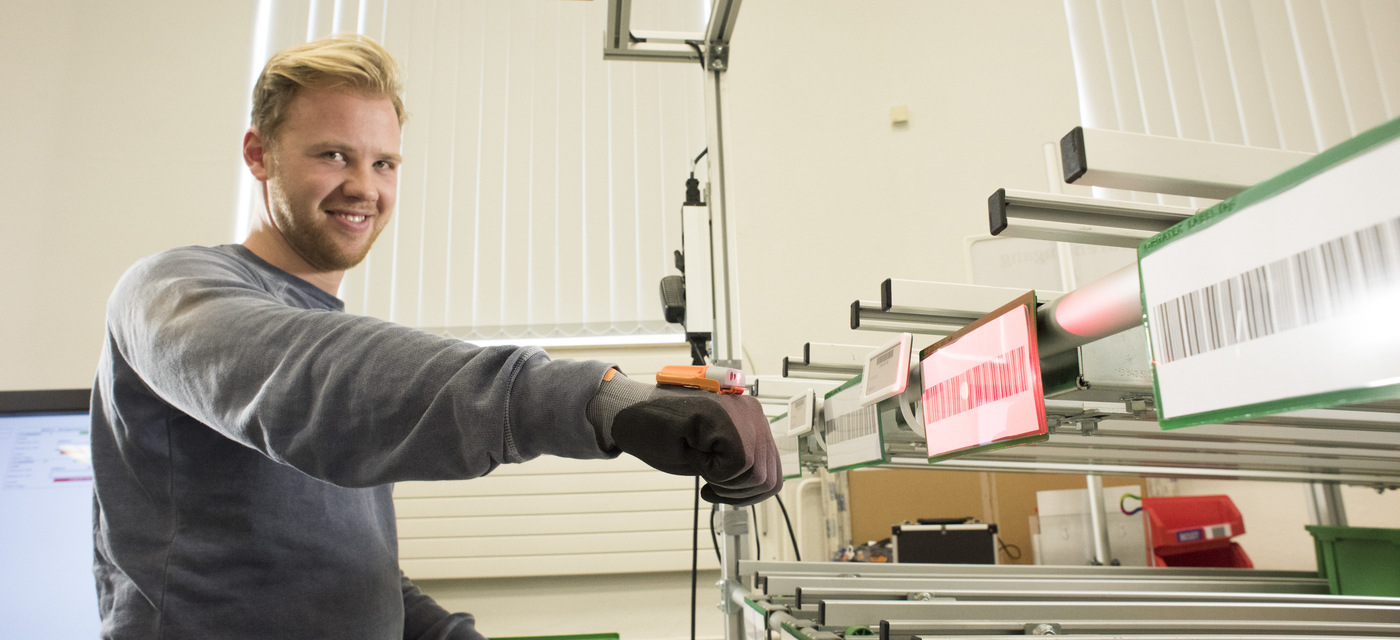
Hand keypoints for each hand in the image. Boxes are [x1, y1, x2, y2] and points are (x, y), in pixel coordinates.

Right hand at [590, 374, 781, 505]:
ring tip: (701, 467)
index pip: (774, 471)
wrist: (629, 416)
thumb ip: (742, 462)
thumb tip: (766, 483)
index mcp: (752, 419)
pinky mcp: (722, 416)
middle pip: (769, 477)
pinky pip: (737, 464)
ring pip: (755, 473)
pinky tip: (696, 458)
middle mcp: (751, 411)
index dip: (749, 494)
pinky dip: (715, 473)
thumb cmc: (664, 435)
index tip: (720, 490)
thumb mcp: (711, 455)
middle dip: (738, 494)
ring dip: (725, 483)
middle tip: (710, 485)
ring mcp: (739, 411)